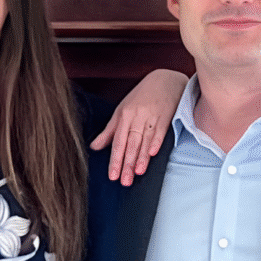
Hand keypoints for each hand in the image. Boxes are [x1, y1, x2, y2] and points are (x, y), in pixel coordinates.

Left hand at [91, 69, 187, 185]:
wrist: (165, 80)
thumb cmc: (142, 96)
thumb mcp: (122, 110)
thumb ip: (109, 131)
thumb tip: (94, 147)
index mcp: (124, 115)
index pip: (118, 142)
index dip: (115, 159)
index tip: (112, 175)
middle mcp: (137, 117)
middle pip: (130, 144)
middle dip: (127, 163)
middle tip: (124, 180)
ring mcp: (152, 117)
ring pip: (144, 140)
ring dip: (141, 157)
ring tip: (137, 173)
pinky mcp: (166, 117)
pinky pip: (160, 132)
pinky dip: (156, 142)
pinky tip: (153, 154)